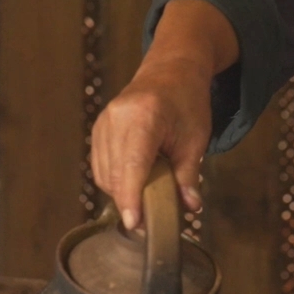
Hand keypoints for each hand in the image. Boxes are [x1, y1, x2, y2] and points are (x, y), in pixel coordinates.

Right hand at [91, 56, 211, 229]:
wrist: (171, 69)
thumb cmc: (187, 101)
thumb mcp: (195, 138)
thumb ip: (188, 175)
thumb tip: (190, 208)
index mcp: (144, 117)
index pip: (132, 166)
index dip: (131, 198)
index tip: (134, 223)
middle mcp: (116, 119)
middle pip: (115, 173)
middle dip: (129, 201)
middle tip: (150, 220)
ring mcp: (103, 122)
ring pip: (103, 172)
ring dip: (120, 192)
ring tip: (144, 200)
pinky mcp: (98, 127)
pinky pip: (99, 164)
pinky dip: (113, 179)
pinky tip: (131, 182)